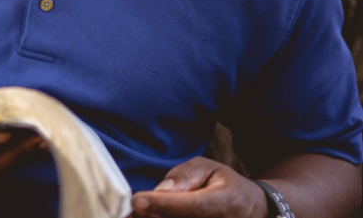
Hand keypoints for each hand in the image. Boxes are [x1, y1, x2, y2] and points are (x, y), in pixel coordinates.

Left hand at [131, 156, 267, 217]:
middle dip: (151, 216)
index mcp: (226, 202)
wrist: (252, 209)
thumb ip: (185, 176)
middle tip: (128, 210)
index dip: (164, 204)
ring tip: (135, 214)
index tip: (137, 200)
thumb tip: (161, 189)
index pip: (193, 205)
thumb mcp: (209, 168)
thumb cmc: (225, 185)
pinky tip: (148, 216)